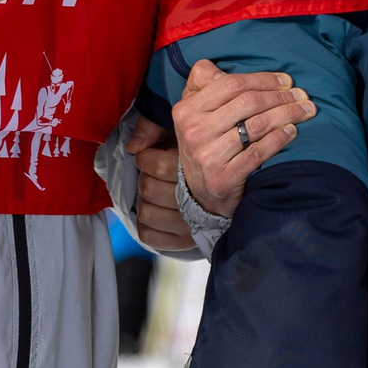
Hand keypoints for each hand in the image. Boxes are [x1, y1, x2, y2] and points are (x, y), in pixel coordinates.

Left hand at [125, 119, 198, 251]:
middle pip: (148, 189)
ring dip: (146, 201)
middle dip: (146, 178)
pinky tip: (157, 212)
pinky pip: (149, 235)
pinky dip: (146, 225)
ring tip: (158, 192)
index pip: (155, 166)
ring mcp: (190, 223)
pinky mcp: (184, 241)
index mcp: (196, 169)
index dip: (145, 158)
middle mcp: (195, 199)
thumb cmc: (201, 153)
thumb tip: (133, 145)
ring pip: (146, 212)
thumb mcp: (181, 131)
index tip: (152, 155)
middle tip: (157, 174)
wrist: (234, 188)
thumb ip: (154, 126)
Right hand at [170, 59, 315, 217]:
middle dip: (281, 96)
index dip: (264, 80)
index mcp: (187, 109)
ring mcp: (207, 156)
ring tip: (305, 111)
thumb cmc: (205, 141)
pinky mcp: (223, 178)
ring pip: (257, 126)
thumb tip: (222, 67)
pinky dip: (279, 139)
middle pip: (248, 103)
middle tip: (302, 95)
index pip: (232, 84)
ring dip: (287, 114)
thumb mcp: (194, 111)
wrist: (200, 193)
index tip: (287, 80)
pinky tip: (292, 131)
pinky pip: (258, 152)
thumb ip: (204, 83)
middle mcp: (194, 131)